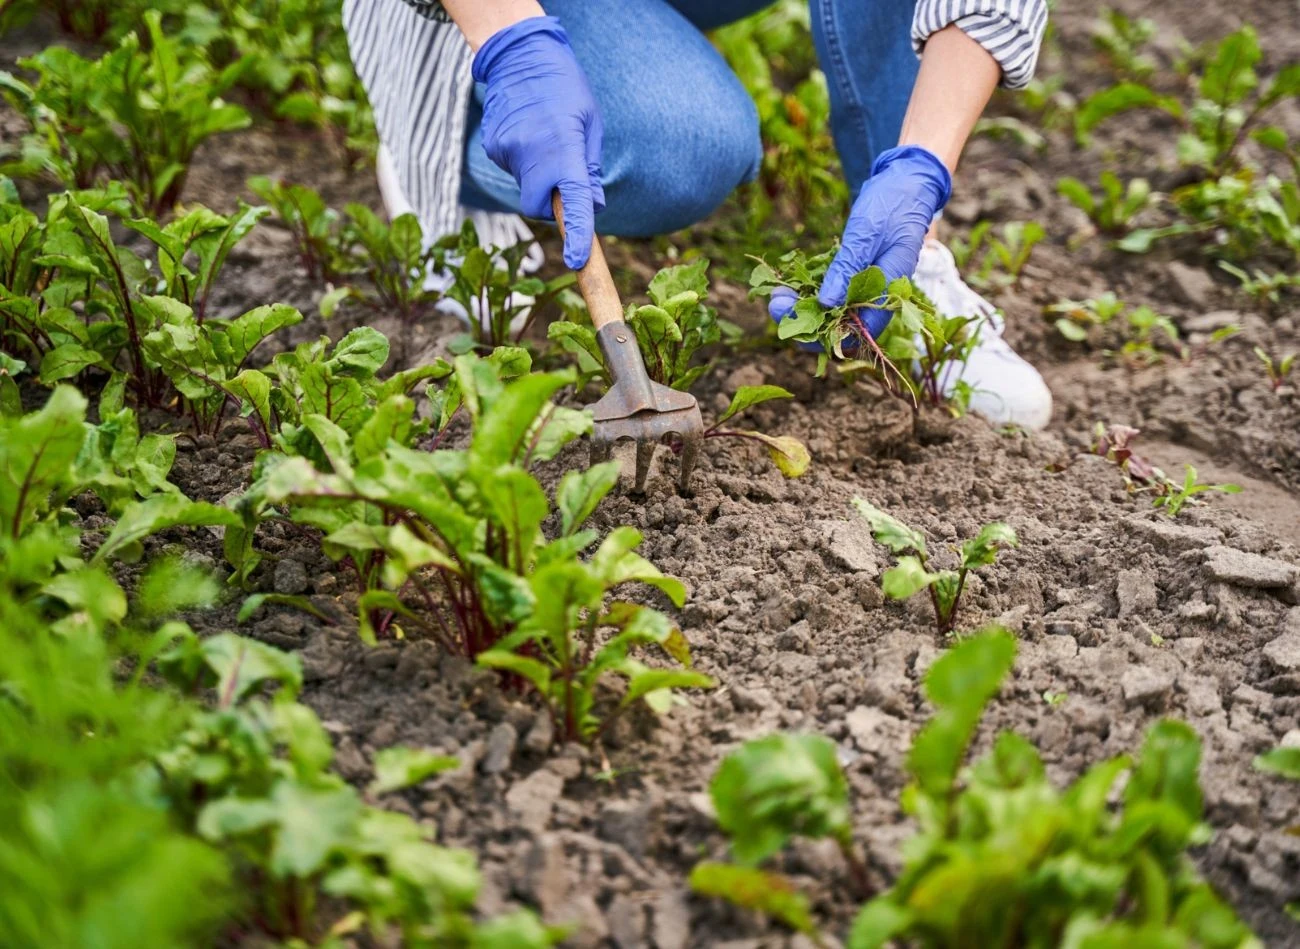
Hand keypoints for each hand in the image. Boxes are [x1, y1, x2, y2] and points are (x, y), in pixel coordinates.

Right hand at [472, 16, 603, 268]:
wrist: (521, 56)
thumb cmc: (565, 89)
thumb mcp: (590, 125)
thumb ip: (589, 169)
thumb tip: (592, 207)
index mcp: (564, 150)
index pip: (573, 203)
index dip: (576, 235)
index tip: (577, 261)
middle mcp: (533, 155)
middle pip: (538, 207)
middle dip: (549, 205)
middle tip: (559, 180)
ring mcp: (508, 152)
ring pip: (525, 186)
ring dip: (537, 174)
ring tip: (542, 137)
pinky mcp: (493, 148)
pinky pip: (513, 168)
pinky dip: (523, 160)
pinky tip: (527, 132)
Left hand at [769, 145, 950, 340]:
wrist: (905, 182)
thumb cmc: (892, 204)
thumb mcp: (867, 233)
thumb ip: (847, 268)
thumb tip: (826, 303)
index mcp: (890, 291)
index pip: (857, 332)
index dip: (823, 335)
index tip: (791, 322)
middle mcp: (877, 296)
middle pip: (840, 327)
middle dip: (805, 322)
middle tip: (775, 304)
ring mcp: (865, 287)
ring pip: (832, 312)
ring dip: (802, 309)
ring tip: (776, 295)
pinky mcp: (854, 276)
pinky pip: (831, 293)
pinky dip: (808, 293)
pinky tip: (787, 285)